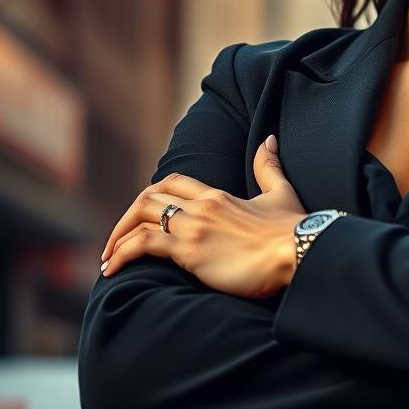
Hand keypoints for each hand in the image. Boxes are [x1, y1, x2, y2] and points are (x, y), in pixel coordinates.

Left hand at [99, 135, 306, 298]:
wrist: (300, 251)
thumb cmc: (294, 229)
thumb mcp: (281, 192)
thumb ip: (268, 166)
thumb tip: (269, 138)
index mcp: (218, 195)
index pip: (173, 184)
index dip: (151, 197)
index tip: (141, 216)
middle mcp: (201, 207)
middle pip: (148, 198)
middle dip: (126, 218)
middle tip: (116, 241)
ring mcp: (193, 227)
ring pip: (139, 219)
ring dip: (117, 239)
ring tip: (107, 261)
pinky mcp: (190, 250)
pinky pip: (143, 244)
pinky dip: (122, 254)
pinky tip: (113, 270)